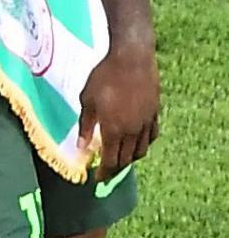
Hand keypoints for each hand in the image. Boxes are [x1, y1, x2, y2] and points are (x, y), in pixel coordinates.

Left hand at [80, 45, 159, 175]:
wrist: (131, 58)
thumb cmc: (104, 77)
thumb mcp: (87, 101)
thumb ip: (85, 126)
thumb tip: (81, 147)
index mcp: (115, 130)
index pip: (111, 160)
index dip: (104, 172)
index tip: (97, 179)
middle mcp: (134, 130)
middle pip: (127, 159)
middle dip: (116, 168)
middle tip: (106, 172)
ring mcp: (147, 122)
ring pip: (142, 150)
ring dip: (130, 158)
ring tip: (120, 159)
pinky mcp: (155, 112)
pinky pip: (152, 136)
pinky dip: (144, 144)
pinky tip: (137, 142)